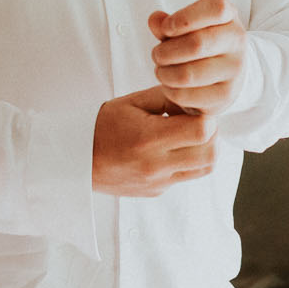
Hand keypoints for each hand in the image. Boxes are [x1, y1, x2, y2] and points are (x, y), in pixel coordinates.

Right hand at [92, 85, 216, 196]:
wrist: (76, 158)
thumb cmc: (102, 126)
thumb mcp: (132, 102)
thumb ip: (167, 96)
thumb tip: (195, 98)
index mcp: (149, 139)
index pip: (202, 130)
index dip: (206, 116)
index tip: (195, 110)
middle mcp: (156, 165)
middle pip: (210, 153)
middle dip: (212, 134)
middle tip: (198, 122)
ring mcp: (158, 182)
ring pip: (204, 169)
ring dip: (205, 150)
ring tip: (189, 136)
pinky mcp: (157, 191)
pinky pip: (186, 176)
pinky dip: (188, 161)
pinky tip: (172, 149)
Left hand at [148, 0, 246, 114]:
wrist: (227, 74)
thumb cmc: (202, 45)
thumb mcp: (186, 28)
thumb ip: (168, 23)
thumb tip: (155, 20)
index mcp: (229, 16)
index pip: (217, 8)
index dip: (185, 17)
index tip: (167, 28)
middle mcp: (237, 40)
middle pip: (197, 44)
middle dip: (166, 51)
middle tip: (157, 54)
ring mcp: (235, 69)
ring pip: (188, 74)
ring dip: (164, 73)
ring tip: (161, 70)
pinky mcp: (225, 95)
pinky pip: (186, 95)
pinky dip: (170, 91)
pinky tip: (170, 85)